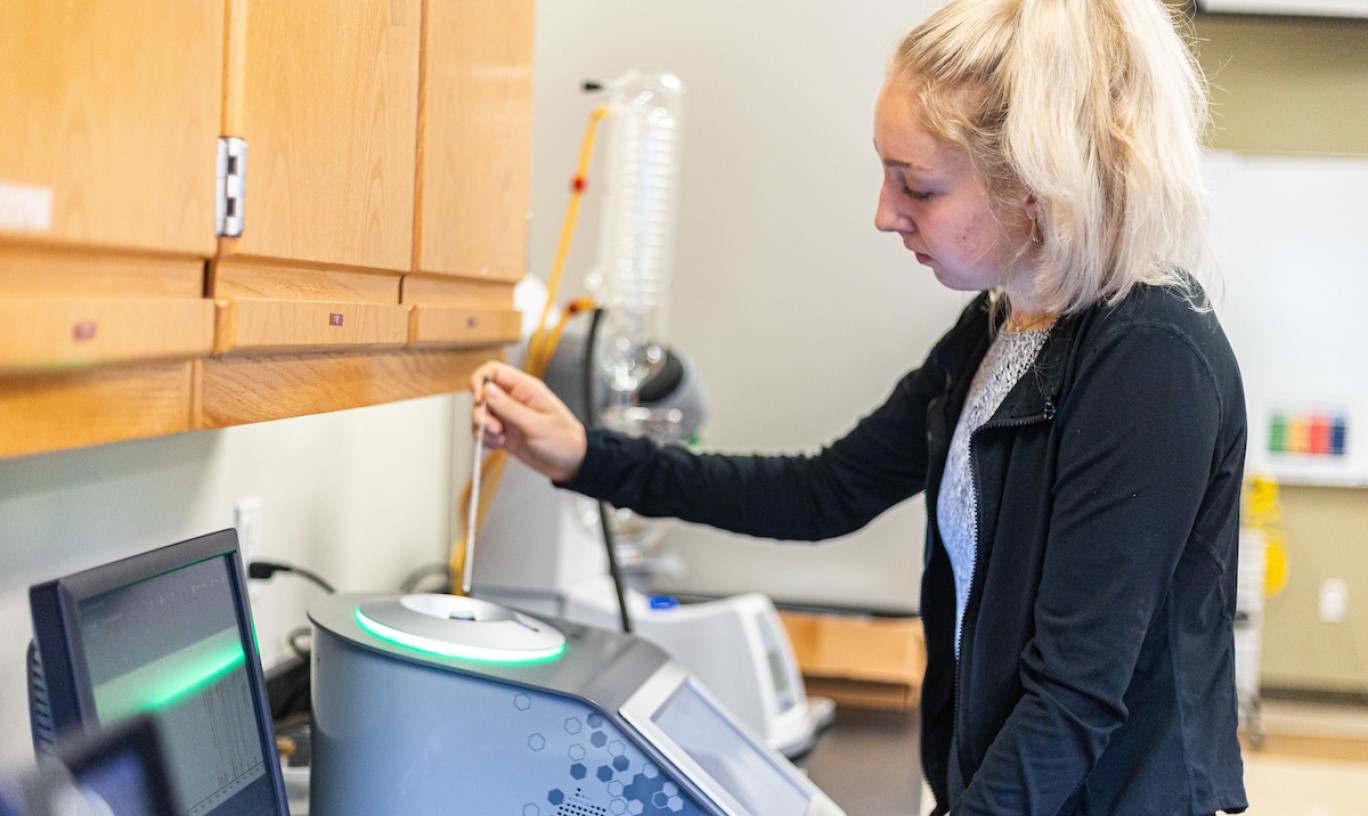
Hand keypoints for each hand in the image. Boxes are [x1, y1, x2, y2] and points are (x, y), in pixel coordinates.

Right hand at [470, 361, 587, 482]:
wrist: (572, 464)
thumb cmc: (564, 440)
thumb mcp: (536, 424)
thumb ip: (510, 407)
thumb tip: (487, 389)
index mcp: (525, 389)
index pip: (494, 371)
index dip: (481, 381)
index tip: (479, 399)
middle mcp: (514, 400)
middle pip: (483, 395)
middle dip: (482, 412)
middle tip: (494, 428)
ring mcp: (509, 417)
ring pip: (482, 414)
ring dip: (483, 428)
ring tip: (499, 438)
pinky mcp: (505, 433)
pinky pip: (485, 432)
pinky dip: (486, 439)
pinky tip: (499, 445)